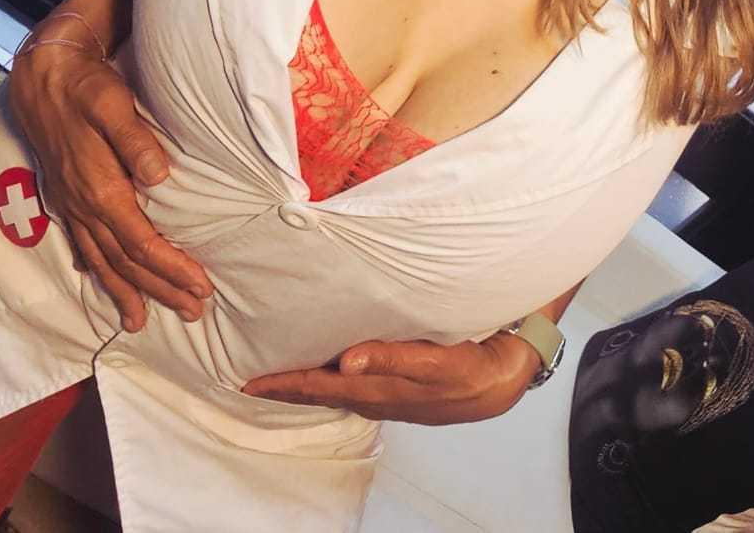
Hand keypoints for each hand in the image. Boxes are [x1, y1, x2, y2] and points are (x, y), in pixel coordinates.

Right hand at [7, 29, 212, 331]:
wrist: (43, 72)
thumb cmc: (84, 85)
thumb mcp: (111, 102)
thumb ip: (134, 139)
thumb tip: (159, 176)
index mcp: (98, 188)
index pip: (140, 241)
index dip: (171, 267)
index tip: (200, 286)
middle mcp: (83, 204)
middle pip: (124, 261)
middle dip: (158, 288)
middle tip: (192, 311)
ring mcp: (71, 203)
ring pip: (100, 259)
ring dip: (126, 290)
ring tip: (141, 321)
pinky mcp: (65, 196)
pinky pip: (82, 244)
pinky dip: (96, 269)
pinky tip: (101, 282)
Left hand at [241, 332, 541, 424]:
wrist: (505, 380)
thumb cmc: (472, 368)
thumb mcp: (435, 363)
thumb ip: (391, 359)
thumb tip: (346, 362)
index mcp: (379, 389)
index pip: (319, 387)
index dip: (284, 385)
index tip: (248, 382)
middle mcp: (377, 394)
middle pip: (321, 390)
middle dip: (286, 386)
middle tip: (250, 379)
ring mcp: (389, 392)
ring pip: (336, 387)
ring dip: (307, 381)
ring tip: (280, 372)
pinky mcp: (401, 383)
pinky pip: (355, 381)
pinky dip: (333, 375)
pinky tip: (331, 364)